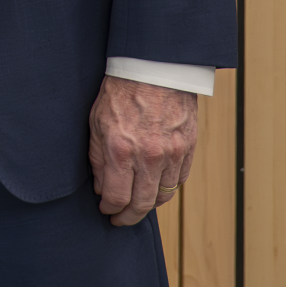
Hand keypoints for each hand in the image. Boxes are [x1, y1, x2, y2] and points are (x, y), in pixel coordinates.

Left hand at [88, 75, 198, 224]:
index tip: (106, 210)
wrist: (153, 68)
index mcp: (121, 150)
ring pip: (163, 195)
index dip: (109, 209)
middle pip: (142, 204)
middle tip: (121, 219)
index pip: (117, 197)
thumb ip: (98, 159)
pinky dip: (167, 187)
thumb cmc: (121, 91)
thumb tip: (102, 188)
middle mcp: (149, 156)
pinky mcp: (188, 147)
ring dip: (149, 204)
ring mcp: (172, 153)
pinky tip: (155, 186)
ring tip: (138, 203)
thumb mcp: (97, 122)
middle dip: (129, 216)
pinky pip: (179, 179)